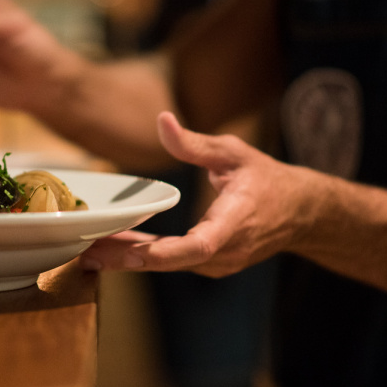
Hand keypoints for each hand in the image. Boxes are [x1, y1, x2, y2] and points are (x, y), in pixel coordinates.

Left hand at [81, 111, 319, 275]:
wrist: (300, 212)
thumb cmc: (266, 179)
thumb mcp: (233, 152)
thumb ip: (195, 143)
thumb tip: (162, 120)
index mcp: (236, 221)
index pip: (200, 245)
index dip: (165, 253)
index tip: (132, 253)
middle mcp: (227, 250)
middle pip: (172, 261)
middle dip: (127, 258)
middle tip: (86, 251)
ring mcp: (220, 263)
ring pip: (168, 265)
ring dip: (130, 259)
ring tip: (89, 249)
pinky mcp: (210, 265)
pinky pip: (173, 263)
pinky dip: (145, 257)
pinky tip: (115, 246)